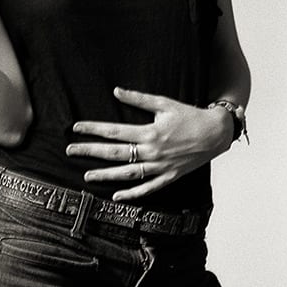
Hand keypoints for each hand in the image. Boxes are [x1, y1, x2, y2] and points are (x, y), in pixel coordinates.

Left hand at [66, 86, 232, 201]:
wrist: (216, 133)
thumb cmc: (189, 116)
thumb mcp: (164, 103)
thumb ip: (139, 99)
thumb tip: (116, 90)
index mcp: (149, 132)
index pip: (114, 132)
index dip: (93, 130)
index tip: (75, 128)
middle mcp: (152, 151)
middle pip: (115, 153)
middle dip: (90, 152)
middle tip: (70, 151)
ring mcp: (160, 166)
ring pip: (128, 174)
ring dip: (106, 176)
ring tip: (87, 176)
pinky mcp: (169, 176)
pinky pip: (148, 188)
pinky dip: (132, 194)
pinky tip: (116, 196)